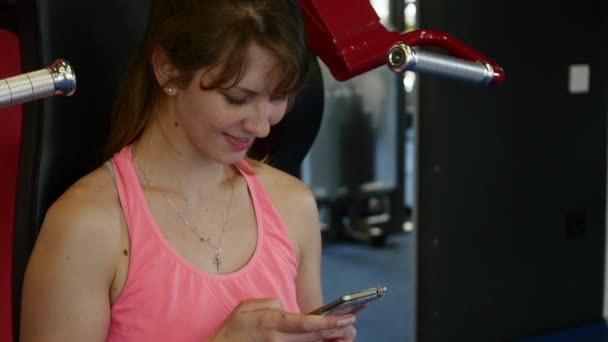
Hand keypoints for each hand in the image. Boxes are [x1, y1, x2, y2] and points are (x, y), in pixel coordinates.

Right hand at [206, 298, 356, 341]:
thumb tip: (287, 307)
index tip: (345, 318)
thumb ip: (269, 303)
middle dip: (336, 330)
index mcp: (271, 323)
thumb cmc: (232, 329)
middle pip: (314, 337)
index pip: (306, 323)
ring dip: (330, 340)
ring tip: (348, 334)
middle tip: (353, 324)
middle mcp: (278, 340)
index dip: (329, 321)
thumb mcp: (245, 307)